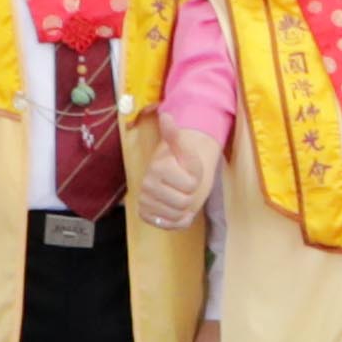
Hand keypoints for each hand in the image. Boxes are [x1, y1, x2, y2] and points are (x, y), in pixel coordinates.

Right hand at [132, 116, 214, 231]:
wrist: (174, 175)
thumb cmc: (182, 162)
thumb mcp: (184, 150)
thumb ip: (175, 136)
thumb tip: (166, 115)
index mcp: (157, 168)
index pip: (191, 185)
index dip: (196, 179)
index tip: (188, 172)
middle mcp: (146, 186)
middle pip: (185, 202)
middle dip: (190, 194)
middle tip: (184, 185)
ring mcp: (145, 202)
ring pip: (178, 214)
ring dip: (185, 207)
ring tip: (180, 195)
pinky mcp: (147, 215)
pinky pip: (171, 225)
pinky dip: (179, 220)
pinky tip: (178, 210)